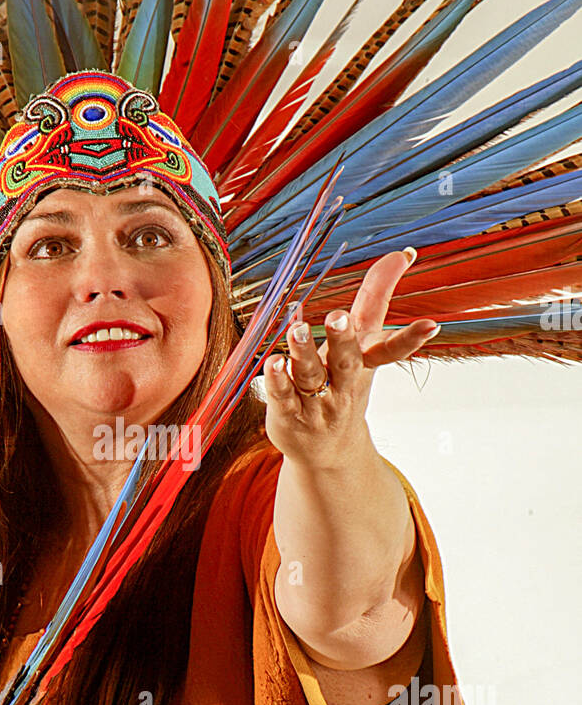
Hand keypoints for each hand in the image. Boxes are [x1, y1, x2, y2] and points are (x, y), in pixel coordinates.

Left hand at [262, 247, 439, 467]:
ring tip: (296, 331)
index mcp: (364, 365)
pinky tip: (272, 363)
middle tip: (339, 316)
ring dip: (303, 352)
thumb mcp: (365, 343)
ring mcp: (316, 401)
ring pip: (309, 375)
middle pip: (346, 360)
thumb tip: (404, 252)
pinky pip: (281, 394)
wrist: (326, 451)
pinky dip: (277, 379)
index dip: (411, 338)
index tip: (431, 325)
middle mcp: (342, 384)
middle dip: (343, 339)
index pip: (391, 350)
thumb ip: (376, 297)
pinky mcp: (289, 413)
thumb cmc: (344, 384)